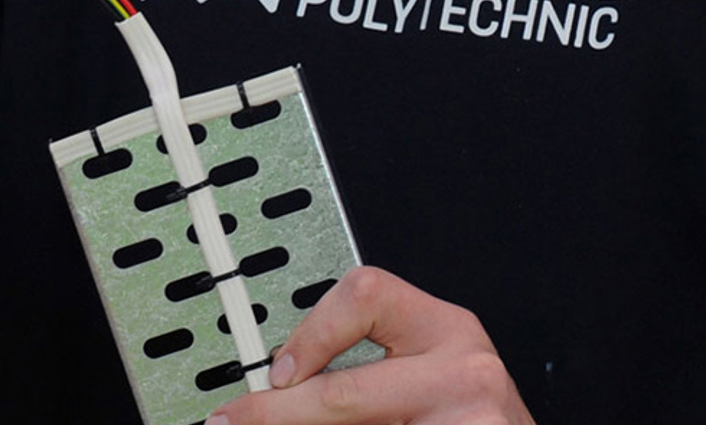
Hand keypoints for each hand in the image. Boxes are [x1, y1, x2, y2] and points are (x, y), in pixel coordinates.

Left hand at [212, 266, 532, 424]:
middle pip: (343, 391)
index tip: (277, 371)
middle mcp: (463, 373)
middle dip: (275, 414)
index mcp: (449, 330)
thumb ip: (371, 373)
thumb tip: (284, 386)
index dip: (309, 332)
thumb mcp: (434, 377)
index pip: (365, 293)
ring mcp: (467, 422)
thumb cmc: (471, 418)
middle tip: (234, 420)